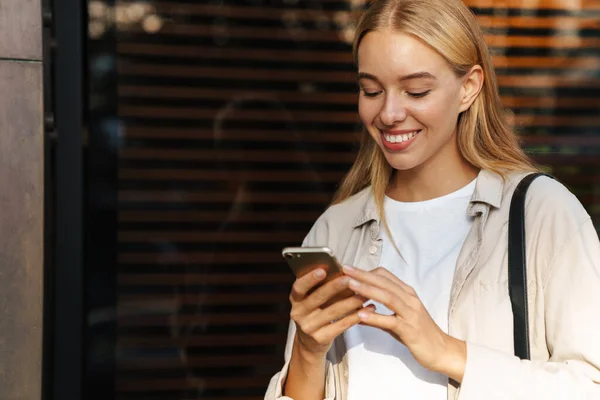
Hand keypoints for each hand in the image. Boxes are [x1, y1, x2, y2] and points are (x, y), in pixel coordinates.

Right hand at [289, 267, 375, 357]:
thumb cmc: (315, 314)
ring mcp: (308, 327)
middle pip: (317, 298)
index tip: (323, 270)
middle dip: (334, 287)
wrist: (309, 344)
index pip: (299, 287)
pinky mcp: (320, 338)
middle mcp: (298, 313)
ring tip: (365, 294)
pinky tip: (367, 310)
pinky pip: (340, 325)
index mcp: (296, 300)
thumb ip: (321, 288)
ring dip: (350, 302)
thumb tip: (342, 271)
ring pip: (332, 311)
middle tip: (349, 279)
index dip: (310, 278)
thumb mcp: (311, 301)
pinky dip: (355, 317)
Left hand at [342, 265, 466, 382]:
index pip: (385, 276)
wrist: (441, 350)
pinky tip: (361, 315)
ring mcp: (411, 313)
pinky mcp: (410, 329)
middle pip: (384, 282)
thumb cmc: (418, 333)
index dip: (366, 272)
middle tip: (345, 269)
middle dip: (363, 275)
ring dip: (367, 289)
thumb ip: (381, 311)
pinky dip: (375, 317)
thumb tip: (359, 307)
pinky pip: (391, 321)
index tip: (350, 271)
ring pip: (388, 297)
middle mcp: (409, 299)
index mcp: (406, 293)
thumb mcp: (398, 319)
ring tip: (350, 285)